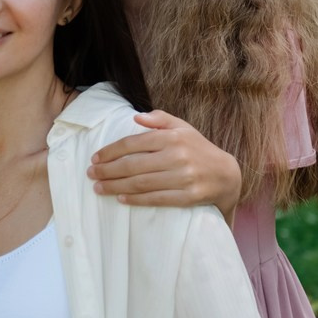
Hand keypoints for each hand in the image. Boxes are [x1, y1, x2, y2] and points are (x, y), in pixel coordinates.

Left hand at [87, 111, 242, 218]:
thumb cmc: (198, 149)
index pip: (134, 143)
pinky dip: (136, 200)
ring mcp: (184, 178)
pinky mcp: (189, 197)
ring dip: (116, 187)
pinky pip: (156, 199)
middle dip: (108, 171)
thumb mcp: (183, 128)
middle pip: (133, 165)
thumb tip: (136, 117)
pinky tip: (121, 199)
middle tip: (91, 175)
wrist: (226, 175)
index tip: (95, 158)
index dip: (111, 151)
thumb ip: (160, 119)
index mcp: (173, 137)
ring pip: (141, 183)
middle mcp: (178, 156)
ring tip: (99, 188)